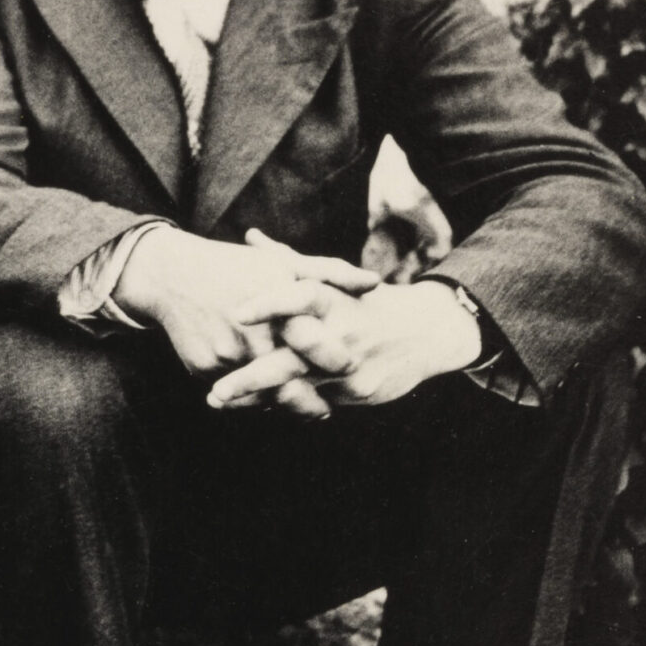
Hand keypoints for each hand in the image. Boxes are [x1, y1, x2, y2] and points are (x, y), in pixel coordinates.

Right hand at [113, 226, 384, 382]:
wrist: (170, 275)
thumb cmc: (233, 266)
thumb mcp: (281, 264)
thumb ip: (330, 273)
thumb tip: (375, 283)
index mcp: (277, 308)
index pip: (315, 346)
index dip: (334, 362)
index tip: (351, 370)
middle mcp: (250, 336)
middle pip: (288, 382)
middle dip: (307, 401)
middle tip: (324, 410)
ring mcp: (224, 355)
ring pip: (259, 392)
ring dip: (277, 401)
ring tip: (297, 406)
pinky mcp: (203, 369)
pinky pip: (233, 392)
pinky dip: (247, 394)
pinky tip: (258, 390)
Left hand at [206, 278, 483, 413]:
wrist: (430, 330)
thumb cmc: (367, 301)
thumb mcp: (334, 278)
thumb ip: (288, 262)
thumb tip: (249, 236)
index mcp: (335, 299)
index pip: (301, 297)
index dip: (270, 303)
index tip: (236, 313)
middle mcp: (342, 334)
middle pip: (294, 358)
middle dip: (253, 377)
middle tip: (216, 388)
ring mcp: (351, 367)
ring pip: (300, 388)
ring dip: (258, 398)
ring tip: (219, 401)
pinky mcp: (359, 392)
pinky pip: (316, 402)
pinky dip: (285, 405)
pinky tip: (254, 408)